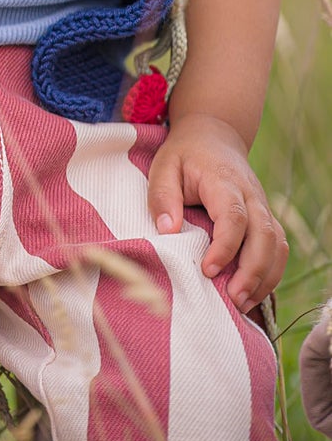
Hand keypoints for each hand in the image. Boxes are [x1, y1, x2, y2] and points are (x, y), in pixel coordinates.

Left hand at [145, 111, 288, 312]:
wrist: (213, 135)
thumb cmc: (185, 154)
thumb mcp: (164, 166)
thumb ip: (163, 196)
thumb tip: (167, 230)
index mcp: (224, 181)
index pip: (234, 217)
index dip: (225, 247)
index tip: (208, 270)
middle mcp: (251, 195)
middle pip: (265, 235)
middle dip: (252, 271)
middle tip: (233, 300)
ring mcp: (263, 207)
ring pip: (277, 245)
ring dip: (265, 277)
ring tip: (243, 304)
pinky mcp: (266, 218)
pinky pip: (278, 248)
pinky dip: (270, 272)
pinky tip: (252, 292)